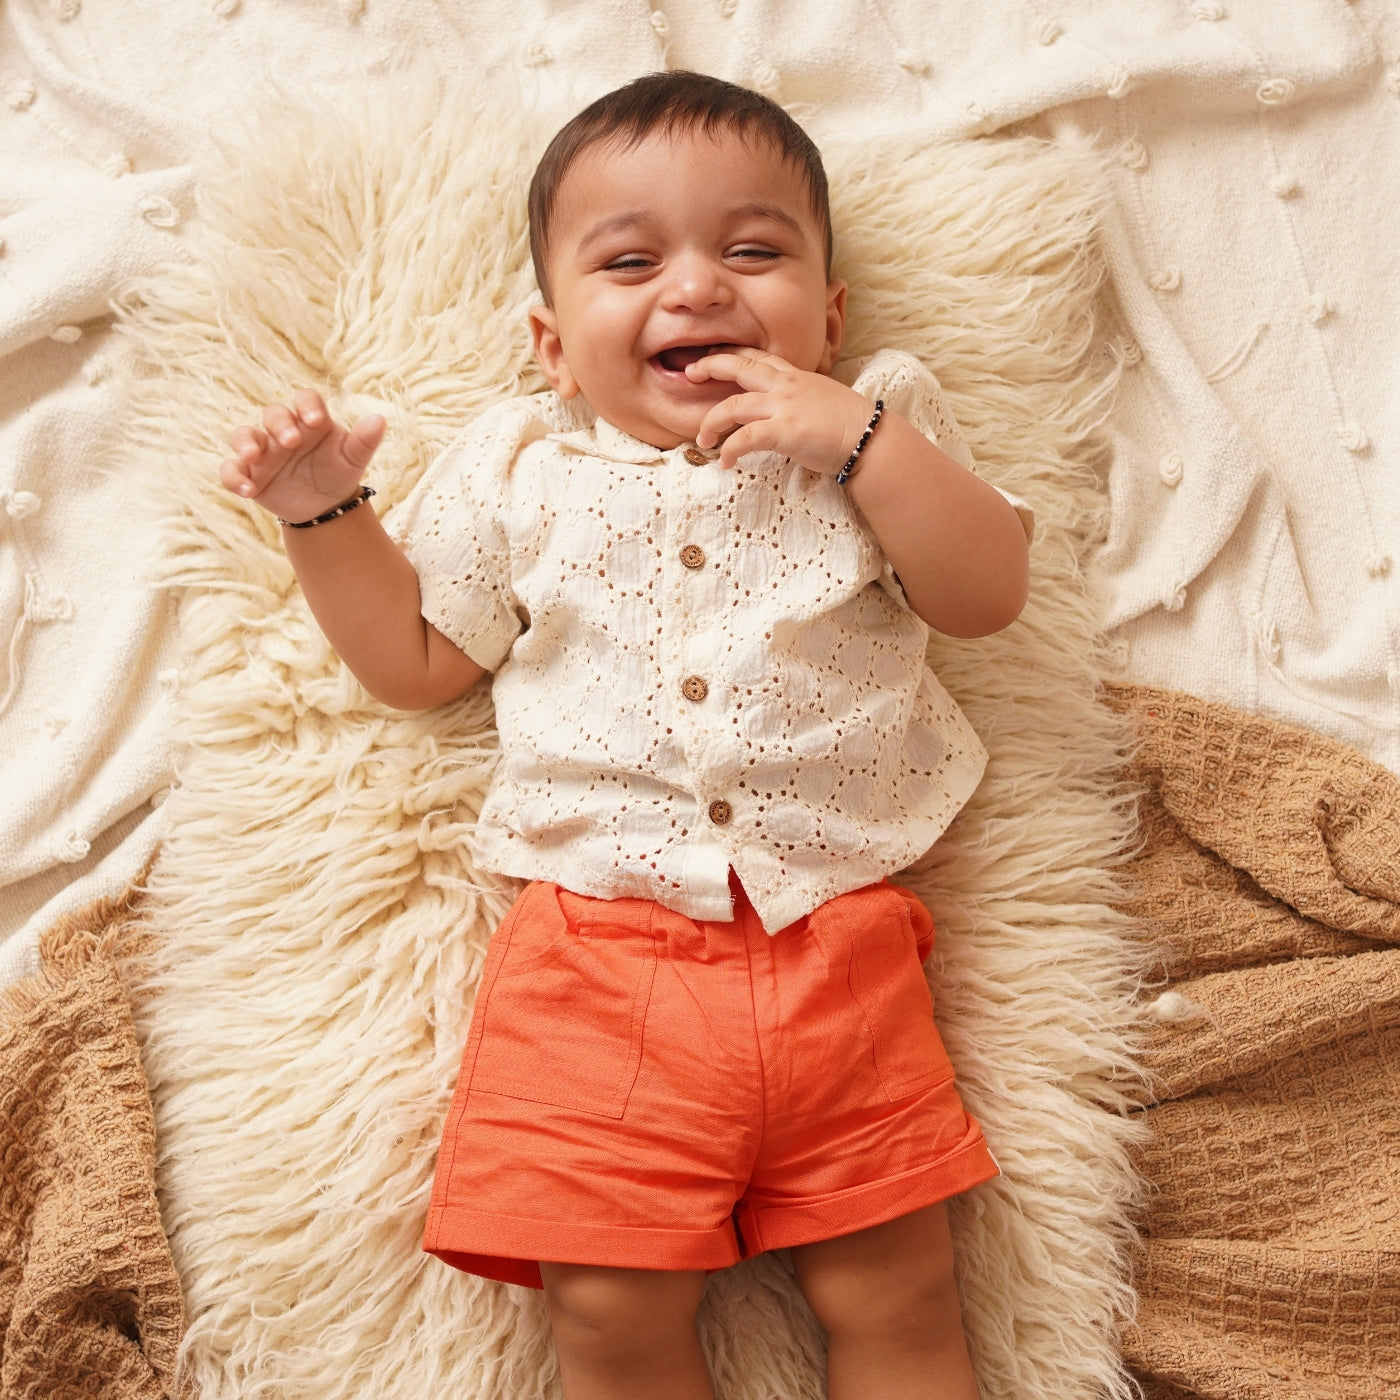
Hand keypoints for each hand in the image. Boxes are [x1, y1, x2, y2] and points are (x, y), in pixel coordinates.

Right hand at [220, 389, 384, 523]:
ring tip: (252, 456)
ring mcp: (263, 451)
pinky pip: (232, 470)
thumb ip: (365, 440)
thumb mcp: (353, 459)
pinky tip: (247, 490)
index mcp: (310, 420)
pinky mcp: (250, 473)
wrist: (325, 506)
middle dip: (279, 424)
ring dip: (245, 443)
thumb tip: (380, 420)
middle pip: (273, 414)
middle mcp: (283, 430)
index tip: (317, 420)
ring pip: (244, 436)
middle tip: (291, 441)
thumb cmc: (338, 472)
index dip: (307, 405)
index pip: (305, 400)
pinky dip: (234, 477)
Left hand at [687, 349, 873, 473]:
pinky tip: (725, 461)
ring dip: (712, 421)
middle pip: (740, 367)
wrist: (869, 438)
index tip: (713, 357)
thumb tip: (788, 413)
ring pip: (734, 405)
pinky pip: (745, 438)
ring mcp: (784, 406)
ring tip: (702, 439)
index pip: (759, 358)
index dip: (733, 354)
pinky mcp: (784, 431)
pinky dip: (730, 449)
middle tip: (690, 373)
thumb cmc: (851, 425)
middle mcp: (786, 385)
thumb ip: (800, 400)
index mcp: (796, 376)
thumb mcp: (822, 400)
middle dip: (710, 366)